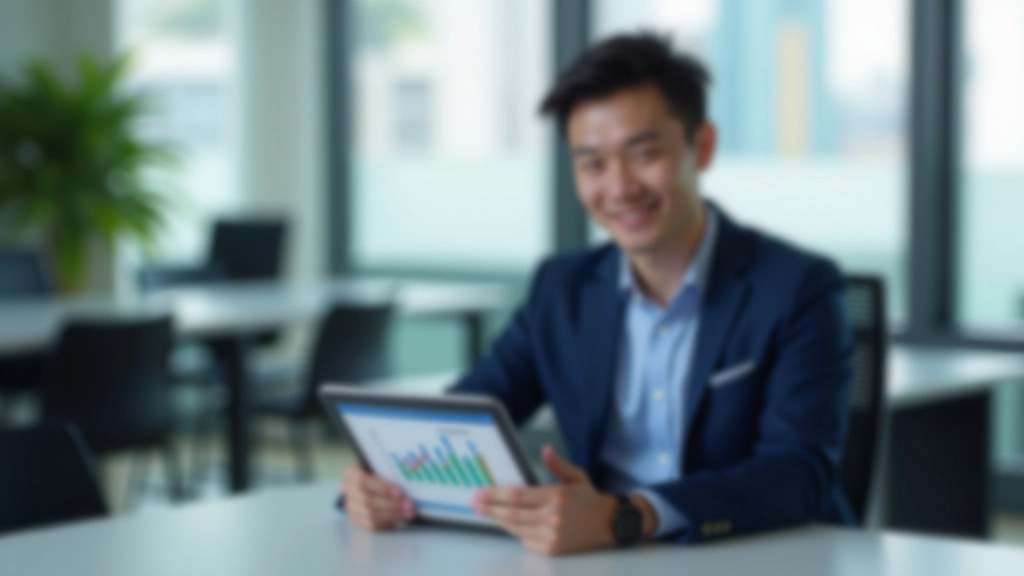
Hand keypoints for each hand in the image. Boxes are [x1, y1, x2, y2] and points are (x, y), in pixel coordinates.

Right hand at [340, 463, 414, 530]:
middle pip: (367, 501)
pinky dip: (387, 523)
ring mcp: (350, 506)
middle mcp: (348, 490)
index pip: (363, 481)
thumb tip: (410, 474)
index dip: (381, 488)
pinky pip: (371, 525)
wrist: (370, 481)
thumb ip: (389, 470)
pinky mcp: (356, 519)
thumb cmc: (378, 469)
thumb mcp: (380, 464)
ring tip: (408, 513)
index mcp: (352, 473)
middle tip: (409, 505)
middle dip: (391, 505)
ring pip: (370, 516)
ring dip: (392, 515)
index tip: (399, 492)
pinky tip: (400, 518)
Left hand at [472, 445, 619, 555]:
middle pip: (512, 514)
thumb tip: (546, 449)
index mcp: (556, 496)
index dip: (496, 495)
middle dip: (489, 509)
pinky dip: (515, 531)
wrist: (607, 524)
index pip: (518, 496)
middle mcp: (553, 517)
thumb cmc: (588, 498)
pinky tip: (506, 523)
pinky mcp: (552, 549)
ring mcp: (552, 535)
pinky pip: (525, 540)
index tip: (481, 492)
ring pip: (516, 528)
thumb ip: (557, 464)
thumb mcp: (575, 476)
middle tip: (474, 503)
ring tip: (484, 511)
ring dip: (498, 520)